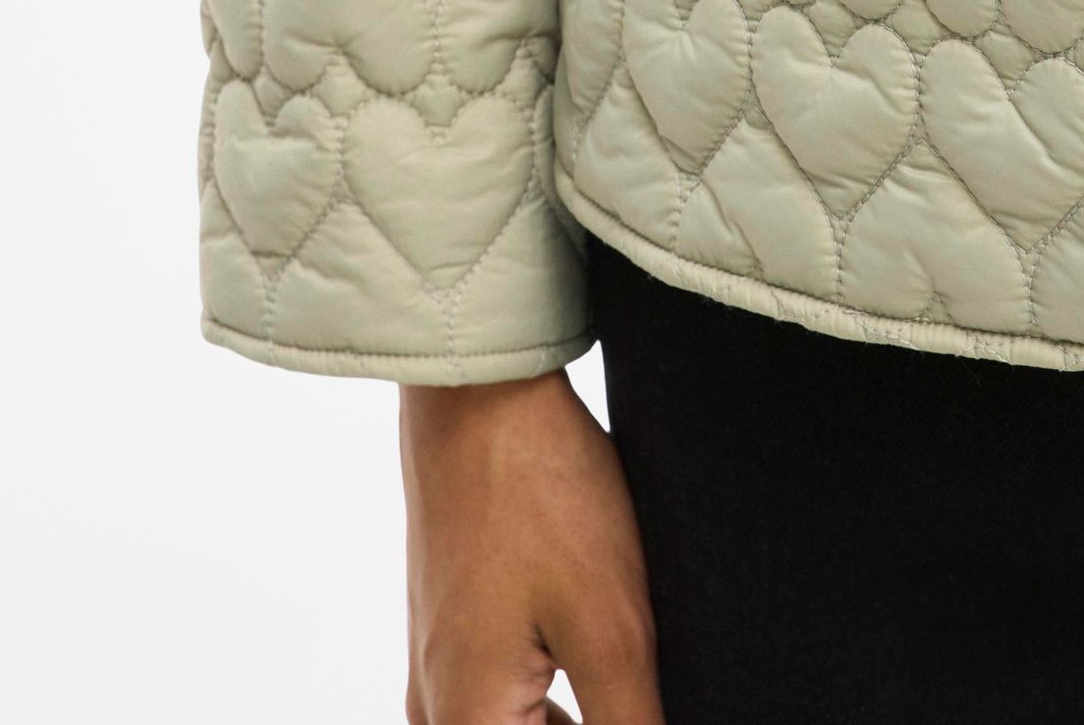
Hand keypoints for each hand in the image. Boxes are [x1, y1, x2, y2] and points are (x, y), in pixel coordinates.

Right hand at [401, 369, 664, 724]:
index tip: (645, 709)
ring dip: (579, 721)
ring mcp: (440, 670)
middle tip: (647, 692)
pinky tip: (609, 676)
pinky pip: (503, 705)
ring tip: (640, 686)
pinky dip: (556, 708)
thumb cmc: (539, 494)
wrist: (479, 392)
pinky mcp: (456, 632)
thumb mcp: (612, 629)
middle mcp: (436, 712)